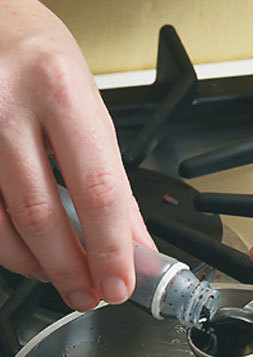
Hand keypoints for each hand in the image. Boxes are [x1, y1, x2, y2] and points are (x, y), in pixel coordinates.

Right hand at [0, 0, 153, 310]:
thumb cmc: (41, 61)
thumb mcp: (91, 109)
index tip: (120, 283)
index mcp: (60, 90)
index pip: (97, 189)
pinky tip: (29, 254)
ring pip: (1, 224)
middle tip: (90, 295)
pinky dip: (8, 247)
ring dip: (37, 265)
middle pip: (40, 213)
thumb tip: (136, 243)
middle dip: (70, 269)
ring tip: (63, 278)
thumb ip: (114, 180)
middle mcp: (5, 105)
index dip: (110, 248)